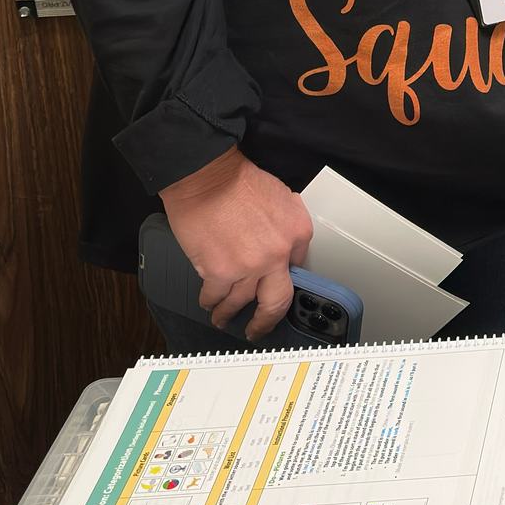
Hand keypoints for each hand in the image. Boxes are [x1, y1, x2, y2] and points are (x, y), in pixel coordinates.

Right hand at [160, 148, 311, 340]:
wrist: (207, 176)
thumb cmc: (238, 180)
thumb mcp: (281, 197)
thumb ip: (284, 224)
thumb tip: (280, 245)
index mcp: (297, 233)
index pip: (296, 267)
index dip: (283, 279)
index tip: (275, 290)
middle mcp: (277, 254)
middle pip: (277, 301)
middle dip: (267, 320)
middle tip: (259, 328)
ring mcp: (249, 266)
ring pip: (241, 302)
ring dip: (230, 313)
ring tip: (224, 318)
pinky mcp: (220, 271)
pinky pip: (215, 296)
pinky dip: (210, 301)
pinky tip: (209, 302)